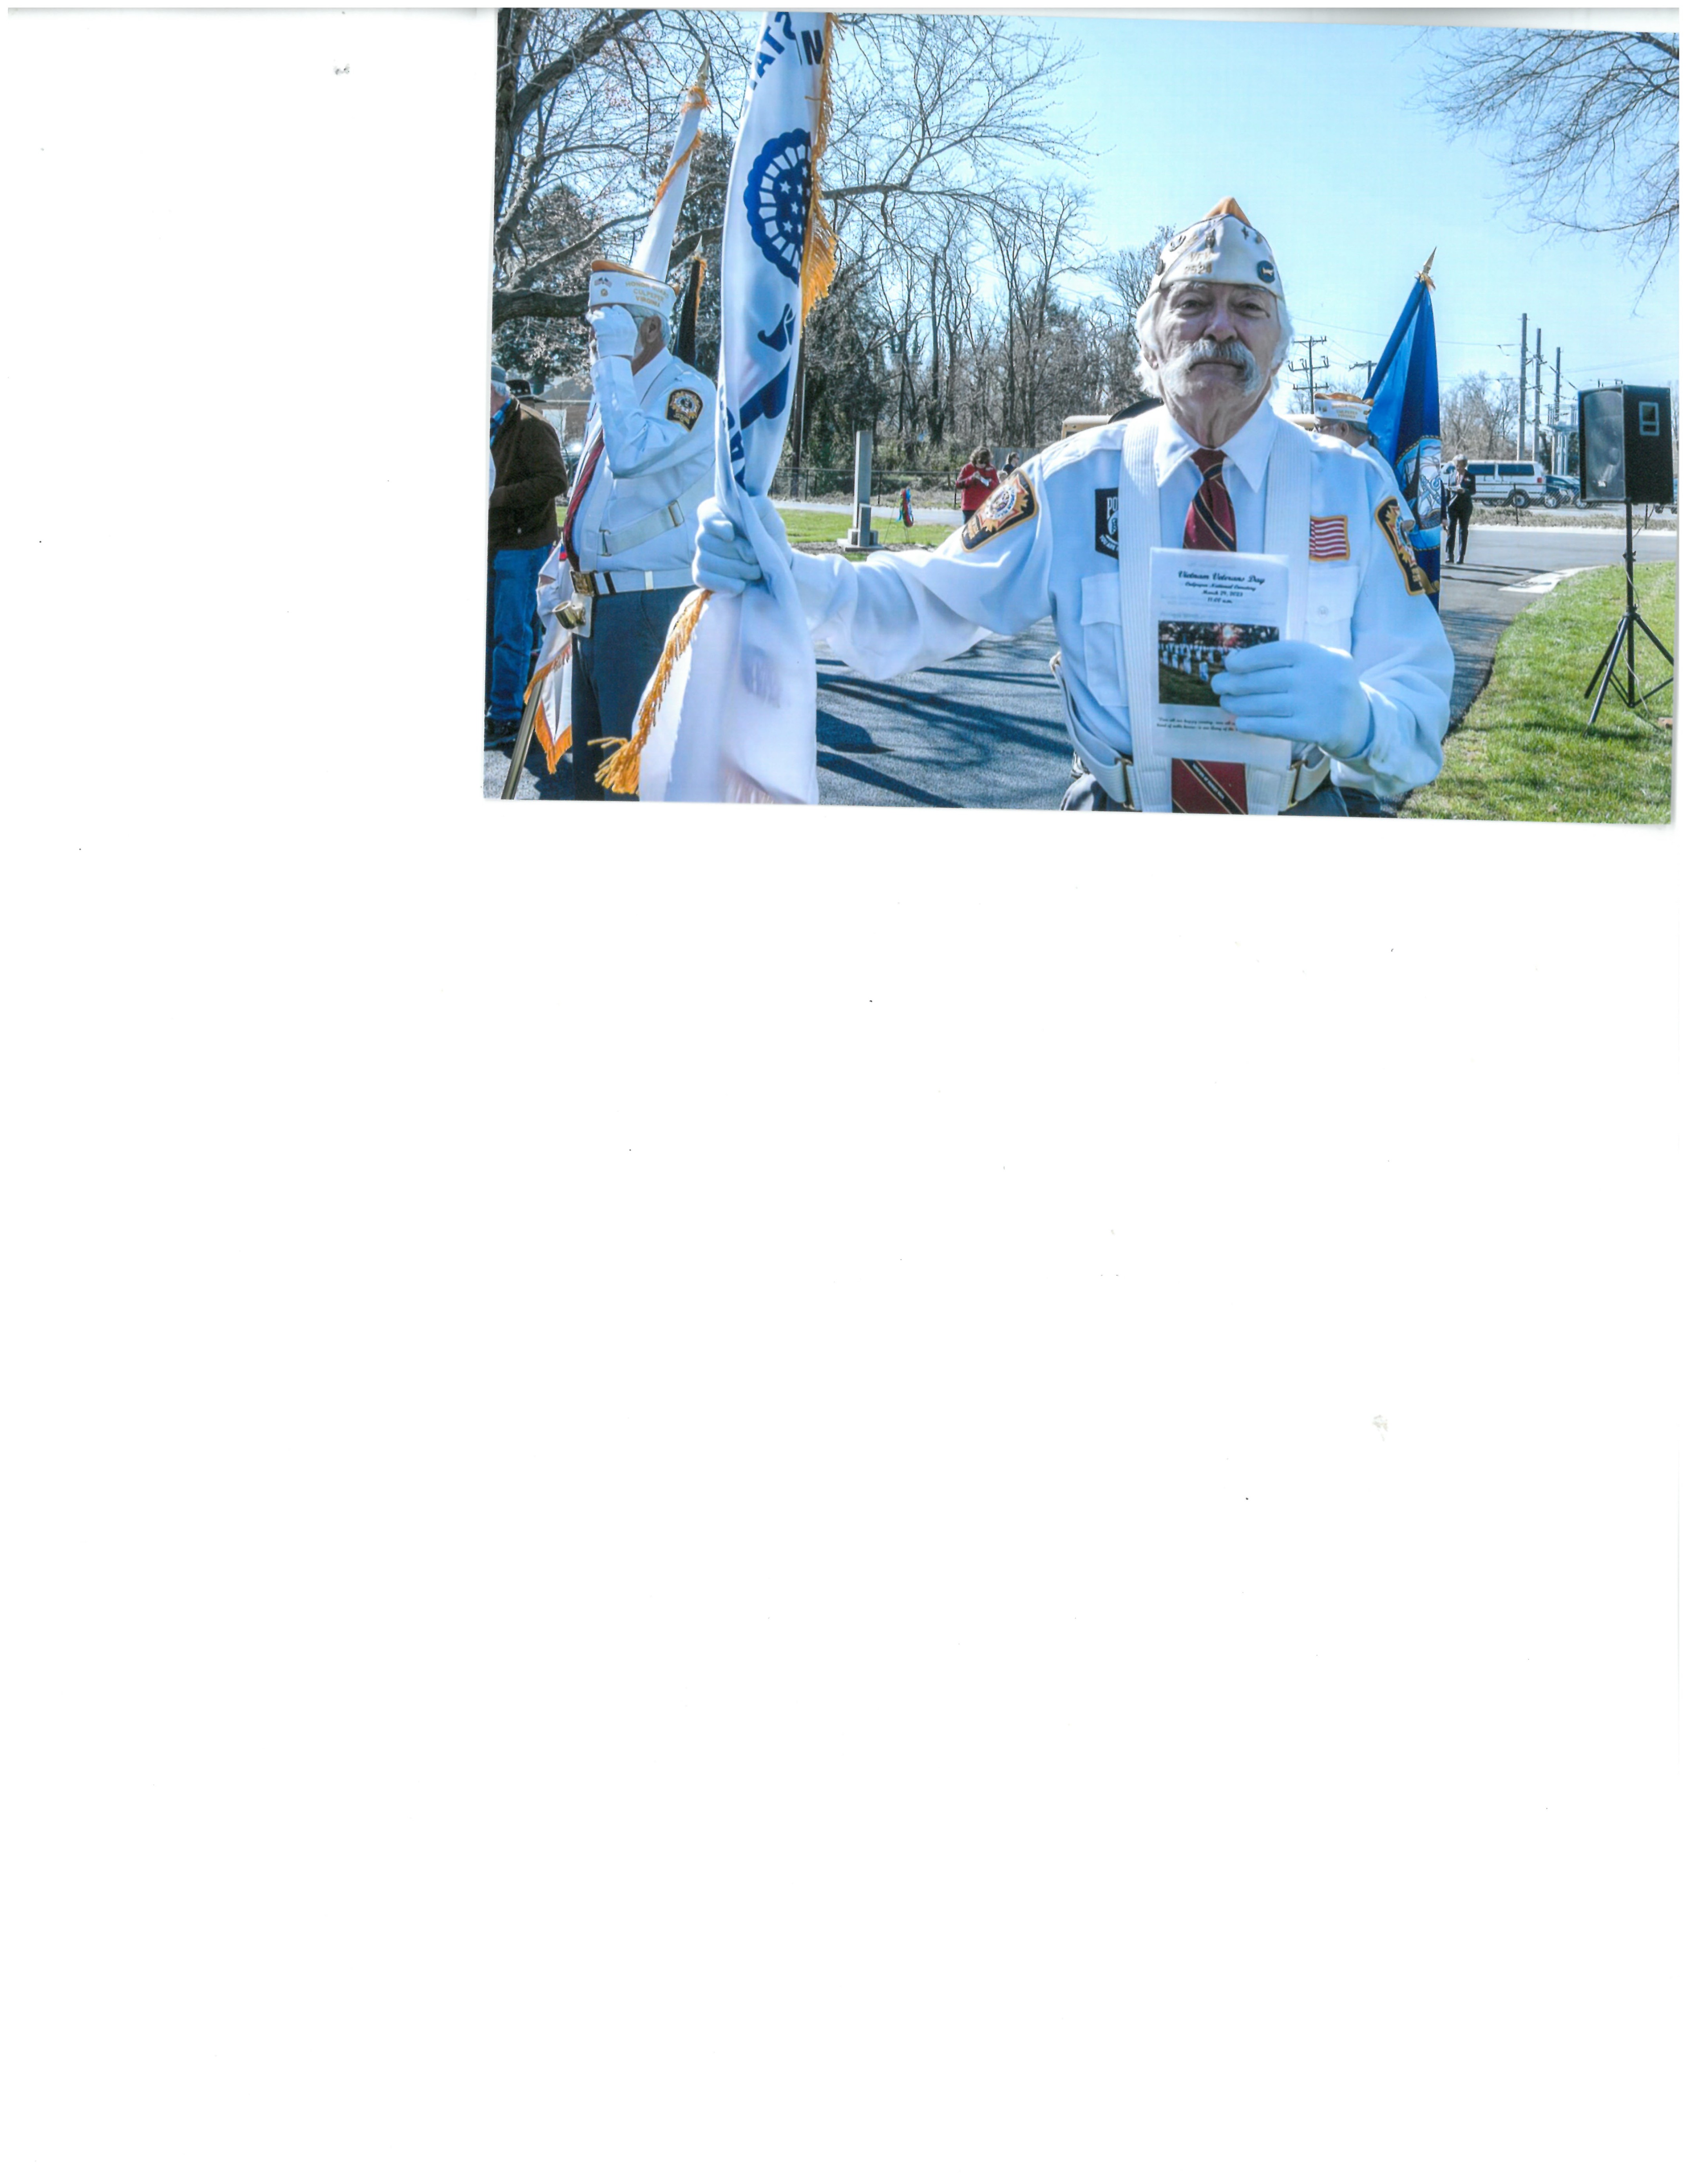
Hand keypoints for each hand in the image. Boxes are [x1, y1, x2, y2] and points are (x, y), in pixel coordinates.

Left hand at [587, 305, 636, 362]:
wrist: (614, 361)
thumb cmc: (621, 356)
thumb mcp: (628, 342)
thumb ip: (625, 331)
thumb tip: (617, 323)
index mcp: (630, 326)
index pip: (622, 312)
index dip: (616, 310)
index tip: (612, 312)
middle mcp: (622, 321)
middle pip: (611, 311)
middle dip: (606, 313)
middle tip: (602, 316)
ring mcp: (611, 321)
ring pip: (601, 312)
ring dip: (598, 315)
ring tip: (595, 317)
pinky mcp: (600, 324)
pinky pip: (593, 317)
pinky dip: (590, 317)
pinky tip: (588, 317)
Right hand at [692, 496, 786, 594]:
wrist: (774, 561)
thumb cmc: (767, 533)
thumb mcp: (768, 515)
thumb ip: (758, 505)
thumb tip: (747, 505)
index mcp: (716, 512)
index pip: (706, 515)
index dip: (715, 525)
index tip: (731, 534)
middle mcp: (704, 532)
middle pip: (705, 540)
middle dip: (733, 551)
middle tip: (755, 558)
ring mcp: (701, 554)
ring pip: (705, 560)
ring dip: (733, 568)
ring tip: (754, 572)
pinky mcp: (702, 574)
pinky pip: (702, 579)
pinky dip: (723, 583)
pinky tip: (740, 585)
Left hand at [1209, 639, 1371, 758]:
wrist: (1360, 719)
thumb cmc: (1328, 685)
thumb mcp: (1319, 661)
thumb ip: (1287, 659)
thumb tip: (1238, 660)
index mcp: (1316, 655)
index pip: (1274, 653)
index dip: (1248, 659)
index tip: (1230, 664)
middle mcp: (1315, 678)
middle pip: (1265, 680)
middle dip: (1235, 683)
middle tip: (1218, 685)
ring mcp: (1314, 705)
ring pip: (1265, 705)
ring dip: (1239, 704)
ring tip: (1226, 702)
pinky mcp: (1312, 729)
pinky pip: (1274, 727)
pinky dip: (1253, 725)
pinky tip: (1240, 722)